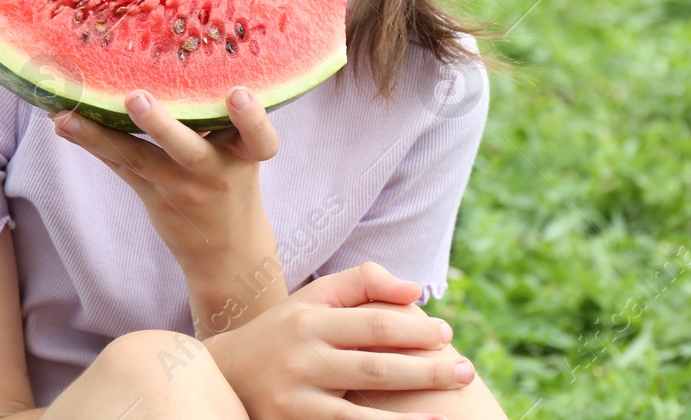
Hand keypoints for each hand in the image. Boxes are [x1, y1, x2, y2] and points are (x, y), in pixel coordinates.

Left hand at [53, 85, 280, 276]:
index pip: (259, 139)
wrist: (227, 252)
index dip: (252, 118)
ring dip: (102, 136)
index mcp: (245, 155)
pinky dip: (91, 141)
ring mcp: (181, 188)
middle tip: (136, 98)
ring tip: (69, 117)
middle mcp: (215, 172)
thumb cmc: (233, 182)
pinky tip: (63, 124)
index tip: (238, 93)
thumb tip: (178, 56)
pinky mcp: (153, 196)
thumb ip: (219, 114)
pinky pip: (119, 166)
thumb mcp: (240, 152)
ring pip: (139, 160)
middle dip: (162, 126)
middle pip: (190, 151)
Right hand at [205, 261, 475, 419]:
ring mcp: (295, 399)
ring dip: (409, 418)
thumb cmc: (284, 332)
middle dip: (426, 370)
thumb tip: (414, 291)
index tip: (447, 334)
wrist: (225, 375)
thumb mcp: (314, 299)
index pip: (375, 324)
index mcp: (312, 320)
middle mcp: (302, 358)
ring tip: (447, 417)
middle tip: (465, 372)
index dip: (416, 329)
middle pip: (377, 367)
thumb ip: (363, 283)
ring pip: (361, 413)